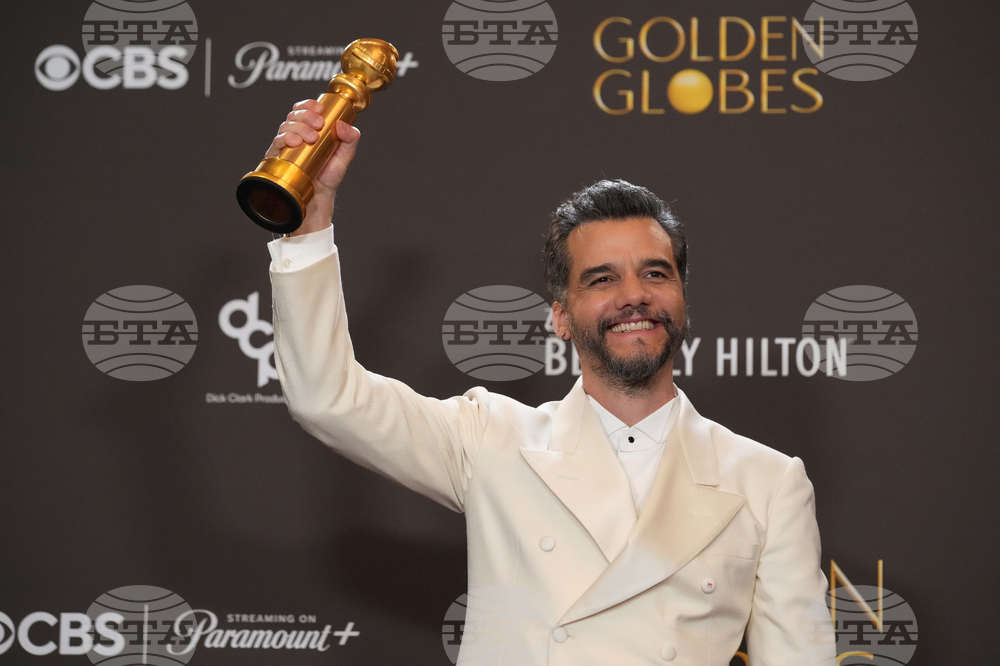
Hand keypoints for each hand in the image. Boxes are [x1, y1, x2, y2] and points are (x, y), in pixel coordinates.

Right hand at [265, 99, 361, 235]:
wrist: (317, 199)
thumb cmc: (328, 178)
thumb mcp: (344, 157)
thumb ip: (350, 140)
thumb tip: (344, 125)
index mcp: (310, 131)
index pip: (304, 110)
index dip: (308, 105)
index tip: (319, 108)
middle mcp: (296, 136)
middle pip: (294, 115)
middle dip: (305, 115)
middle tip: (318, 125)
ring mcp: (285, 146)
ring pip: (285, 126)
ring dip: (297, 127)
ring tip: (310, 138)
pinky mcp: (277, 158)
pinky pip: (276, 142)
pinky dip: (285, 138)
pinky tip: (295, 142)